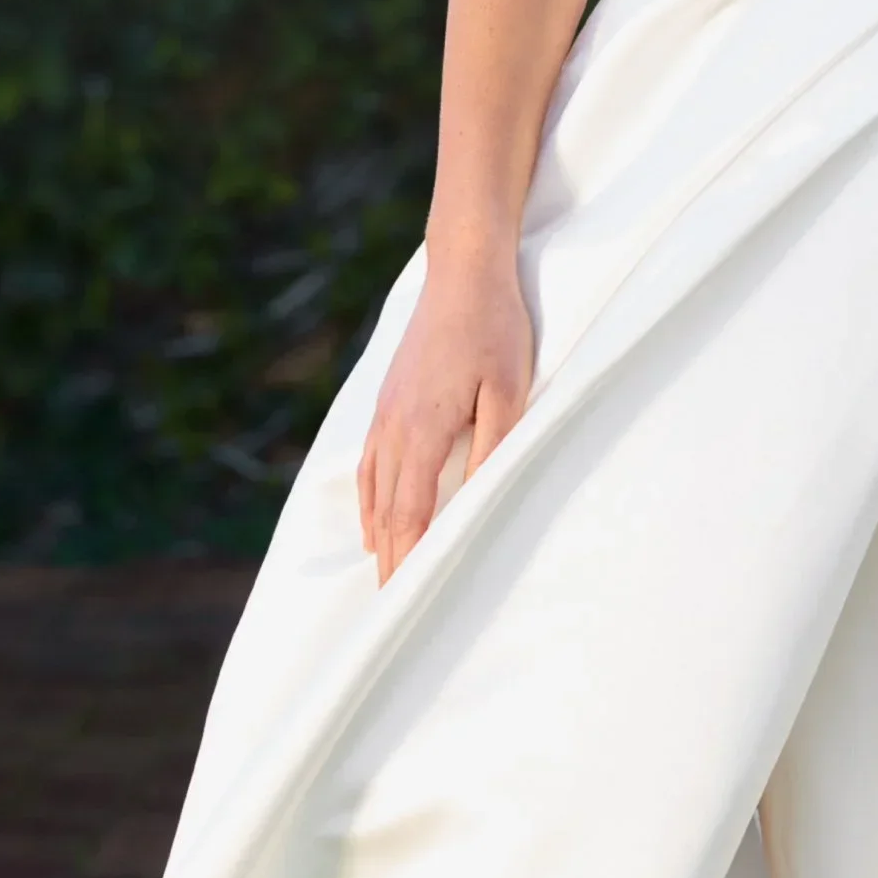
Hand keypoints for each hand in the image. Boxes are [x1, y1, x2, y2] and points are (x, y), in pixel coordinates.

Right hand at [357, 252, 534, 583]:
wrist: (462, 270)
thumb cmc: (495, 327)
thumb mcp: (509, 389)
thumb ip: (492, 448)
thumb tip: (476, 500)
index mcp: (422, 430)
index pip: (410, 513)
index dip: (407, 558)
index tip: (405, 598)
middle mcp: (394, 427)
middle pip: (387, 509)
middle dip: (390, 559)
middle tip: (390, 607)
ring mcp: (386, 412)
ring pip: (374, 489)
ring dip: (378, 536)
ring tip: (383, 576)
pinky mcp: (388, 398)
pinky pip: (369, 463)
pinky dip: (368, 500)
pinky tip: (372, 519)